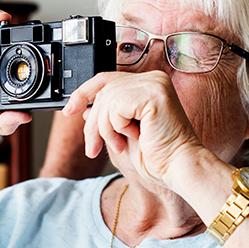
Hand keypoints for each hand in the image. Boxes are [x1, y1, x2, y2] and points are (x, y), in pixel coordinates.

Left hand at [62, 71, 203, 187]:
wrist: (179, 168)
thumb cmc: (158, 157)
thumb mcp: (122, 133)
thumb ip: (106, 117)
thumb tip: (83, 107)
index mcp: (148, 85)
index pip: (106, 79)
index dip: (83, 93)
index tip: (69, 111)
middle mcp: (153, 80)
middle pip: (103, 90)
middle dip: (92, 123)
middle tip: (93, 147)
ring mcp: (154, 84)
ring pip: (106, 99)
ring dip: (105, 129)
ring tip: (120, 144)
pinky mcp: (153, 94)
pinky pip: (116, 106)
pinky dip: (117, 127)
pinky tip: (133, 137)